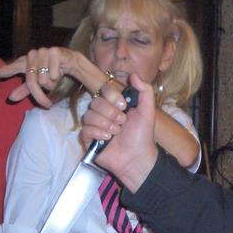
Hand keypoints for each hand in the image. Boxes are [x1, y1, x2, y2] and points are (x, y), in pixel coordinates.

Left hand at [0, 46, 80, 107]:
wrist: (70, 61)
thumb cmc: (51, 72)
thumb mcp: (38, 83)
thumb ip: (24, 90)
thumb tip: (11, 98)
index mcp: (24, 62)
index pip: (10, 68)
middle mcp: (31, 55)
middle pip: (31, 81)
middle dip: (40, 95)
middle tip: (47, 104)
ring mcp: (42, 52)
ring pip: (43, 79)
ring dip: (52, 84)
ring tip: (55, 78)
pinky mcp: (54, 51)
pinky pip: (53, 74)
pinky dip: (58, 77)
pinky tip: (61, 72)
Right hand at [80, 73, 158, 191]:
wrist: (137, 157)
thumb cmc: (142, 135)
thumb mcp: (147, 111)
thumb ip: (145, 90)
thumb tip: (133, 74)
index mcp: (115, 104)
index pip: (104, 89)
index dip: (112, 96)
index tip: (124, 106)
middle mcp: (103, 113)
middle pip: (95, 102)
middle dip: (111, 113)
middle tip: (122, 123)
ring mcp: (95, 125)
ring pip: (88, 115)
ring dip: (105, 124)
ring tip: (116, 133)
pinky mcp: (89, 139)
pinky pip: (85, 129)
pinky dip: (97, 133)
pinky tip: (108, 139)